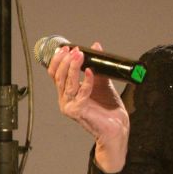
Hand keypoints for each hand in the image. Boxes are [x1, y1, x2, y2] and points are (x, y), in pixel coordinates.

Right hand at [47, 42, 129, 171]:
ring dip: (72, 68)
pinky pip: (81, 93)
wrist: (118, 127)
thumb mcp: (102, 83)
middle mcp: (65, 100)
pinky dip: (86, 81)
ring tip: (79, 56)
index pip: (55, 74)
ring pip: (66, 83)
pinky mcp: (79, 111)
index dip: (59, 60)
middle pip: (58, 77)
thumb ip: (97, 67)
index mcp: (68, 93)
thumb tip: (96, 46)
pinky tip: (90, 72)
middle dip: (65, 61)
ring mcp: (70, 106)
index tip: (68, 48)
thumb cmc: (109, 108)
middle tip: (74, 50)